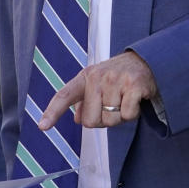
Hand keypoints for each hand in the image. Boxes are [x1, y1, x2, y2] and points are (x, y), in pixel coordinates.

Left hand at [39, 51, 157, 129]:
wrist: (146, 61)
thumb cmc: (117, 76)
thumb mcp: (97, 83)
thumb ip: (84, 101)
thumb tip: (77, 119)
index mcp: (85, 77)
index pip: (64, 96)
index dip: (52, 112)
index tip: (42, 126)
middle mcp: (97, 77)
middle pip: (90, 121)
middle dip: (102, 120)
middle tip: (113, 106)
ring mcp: (115, 80)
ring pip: (110, 121)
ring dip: (119, 117)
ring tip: (124, 100)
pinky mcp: (133, 85)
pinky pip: (127, 116)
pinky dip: (132, 114)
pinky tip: (135, 100)